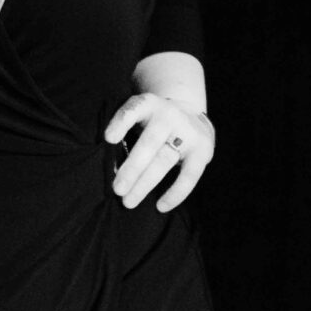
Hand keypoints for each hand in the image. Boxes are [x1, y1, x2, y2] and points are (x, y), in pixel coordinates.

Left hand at [103, 94, 214, 212]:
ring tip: (128, 201)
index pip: (133, 110)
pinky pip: (189, 175)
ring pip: (164, 160)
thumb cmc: (152, 123)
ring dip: (145, 184)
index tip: (108, 139)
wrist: (190, 113)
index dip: (120, 123)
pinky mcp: (203, 149)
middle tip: (117, 189)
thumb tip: (109, 170)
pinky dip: (175, 193)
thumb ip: (125, 134)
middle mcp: (169, 115)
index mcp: (148, 104)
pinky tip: (161, 206)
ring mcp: (188, 131)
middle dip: (131, 169)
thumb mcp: (139, 117)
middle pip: (148, 144)